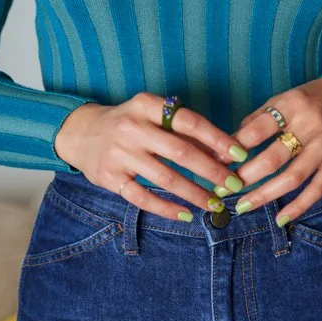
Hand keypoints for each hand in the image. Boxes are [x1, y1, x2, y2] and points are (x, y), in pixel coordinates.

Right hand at [54, 92, 248, 221]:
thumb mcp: (150, 113)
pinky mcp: (110, 177)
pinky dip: (167, 209)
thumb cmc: (129, 122)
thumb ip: (180, 129)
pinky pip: (143, 198)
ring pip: (165, 178)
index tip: (240, 154)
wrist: (82, 132)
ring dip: (194, 194)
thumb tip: (221, 152)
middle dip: (211, 171)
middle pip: (180, 152)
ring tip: (215, 205)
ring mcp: (120, 153)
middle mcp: (133, 127)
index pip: (189, 121)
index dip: (217, 138)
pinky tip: (186, 215)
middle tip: (234, 185)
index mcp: (147, 105)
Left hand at [227, 76, 321, 226]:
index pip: (258, 129)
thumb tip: (234, 141)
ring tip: (243, 206)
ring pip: (292, 177)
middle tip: (224, 189)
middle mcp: (310, 125)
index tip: (216, 161)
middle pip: (273, 158)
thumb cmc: (316, 96)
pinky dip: (298, 206)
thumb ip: (262, 117)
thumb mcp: (288, 96)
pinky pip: (317, 189)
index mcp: (293, 104)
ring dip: (265, 195)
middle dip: (246, 177)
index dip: (235, 147)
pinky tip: (281, 218)